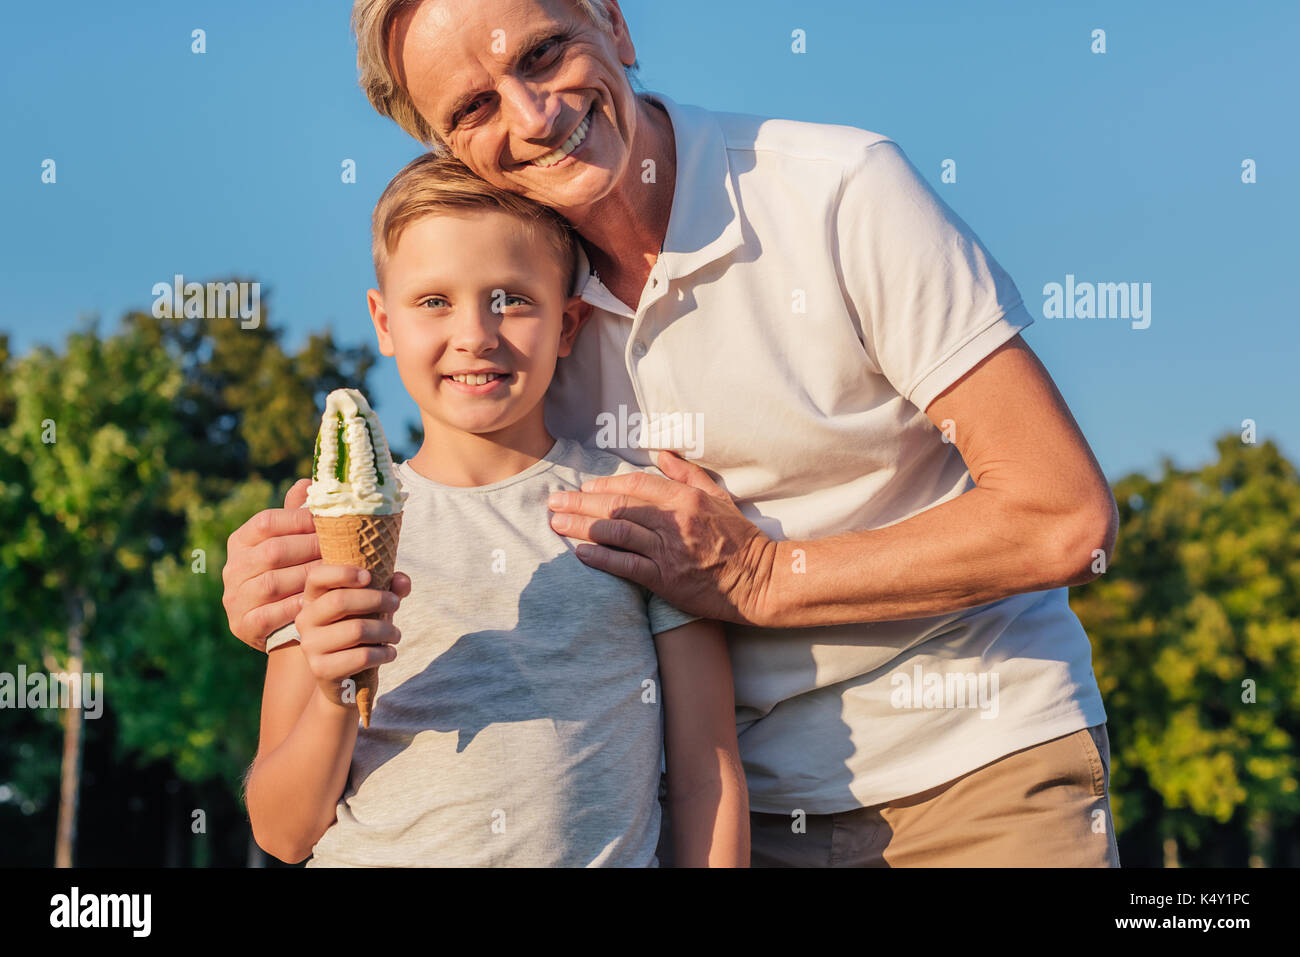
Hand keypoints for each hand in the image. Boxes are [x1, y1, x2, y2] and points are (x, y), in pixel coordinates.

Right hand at [222, 479, 411, 650]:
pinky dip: (294, 608)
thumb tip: (306, 483)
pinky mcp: (242, 626)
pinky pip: (269, 615)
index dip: (299, 520)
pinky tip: (318, 603)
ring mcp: (235, 598)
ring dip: (309, 578)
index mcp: (241, 541)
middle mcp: (233, 568)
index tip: (330, 522)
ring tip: (340, 575)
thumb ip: (295, 517)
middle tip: (346, 550)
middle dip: (312, 549)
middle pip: (272, 552)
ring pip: (273, 583)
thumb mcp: (290, 545)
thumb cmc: (291, 575)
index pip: (266, 522)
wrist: (278, 627)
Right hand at [295, 564, 404, 704]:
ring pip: (355, 629)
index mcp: (313, 599)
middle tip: (396, 604)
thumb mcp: (374, 608)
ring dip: (386, 630)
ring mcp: (310, 646)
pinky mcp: (321, 670)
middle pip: (339, 601)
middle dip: (377, 599)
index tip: (369, 577)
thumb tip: (402, 581)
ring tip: (396, 634)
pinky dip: (383, 653)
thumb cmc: (361, 634)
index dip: (343, 573)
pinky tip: (390, 653)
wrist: (346, 681)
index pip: (317, 576)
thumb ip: (390, 589)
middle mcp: (305, 620)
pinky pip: (361, 657)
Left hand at [546, 450, 777, 624]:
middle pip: (617, 506)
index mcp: (684, 498)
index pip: (635, 485)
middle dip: (580, 503)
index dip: (605, 485)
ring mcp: (668, 550)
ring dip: (581, 526)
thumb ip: (687, 474)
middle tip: (554, 502)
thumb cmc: (739, 538)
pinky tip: (580, 552)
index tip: (584, 487)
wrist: (757, 579)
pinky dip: (601, 557)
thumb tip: (661, 453)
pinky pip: (626, 565)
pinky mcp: (665, 579)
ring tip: (556, 524)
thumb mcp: (717, 497)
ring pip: (616, 532)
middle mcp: (673, 521)